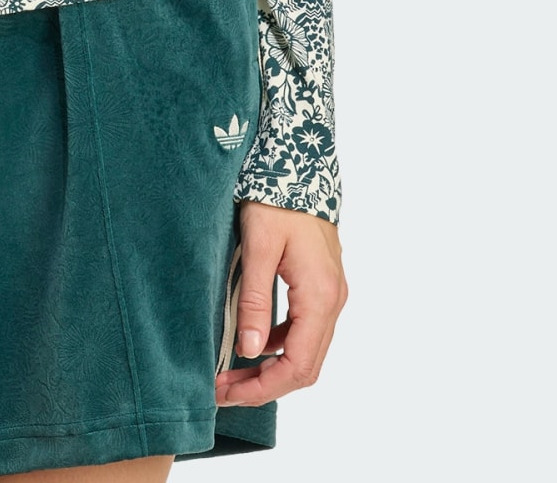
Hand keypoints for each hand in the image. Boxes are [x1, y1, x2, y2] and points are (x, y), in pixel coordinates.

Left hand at [213, 201, 347, 409]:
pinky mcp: (322, 286)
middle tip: (222, 389)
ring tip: (230, 371)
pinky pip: (303, 330)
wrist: (298, 164)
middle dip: (263, 385)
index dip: (262, 388)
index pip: (297, 366)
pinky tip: (250, 341)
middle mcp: (333, 302)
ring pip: (305, 351)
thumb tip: (247, 350)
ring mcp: (330, 294)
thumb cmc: (278, 200)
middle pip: (304, 366)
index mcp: (320, 297)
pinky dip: (278, 345)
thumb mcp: (259, 247)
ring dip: (270, 368)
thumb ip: (254, 300)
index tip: (227, 392)